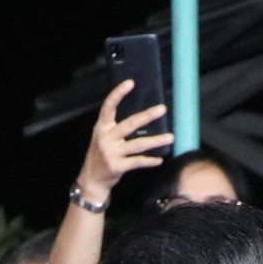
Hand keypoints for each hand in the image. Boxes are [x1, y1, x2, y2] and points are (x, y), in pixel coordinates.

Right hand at [79, 81, 173, 205]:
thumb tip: (141, 118)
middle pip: (129, 124)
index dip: (118, 94)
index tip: (130, 83)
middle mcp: (106, 138)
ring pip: (138, 145)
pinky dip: (150, 161)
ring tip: (170, 137)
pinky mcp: (117, 166)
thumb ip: (115, 128)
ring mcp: (111, 153)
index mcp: (101, 128)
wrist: (92, 180)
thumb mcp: (102, 138)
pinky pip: (138, 162)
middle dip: (147, 116)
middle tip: (162, 109)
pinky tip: (160, 159)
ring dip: (156, 141)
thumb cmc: (101, 156)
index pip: (108, 107)